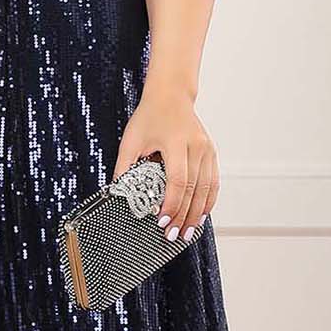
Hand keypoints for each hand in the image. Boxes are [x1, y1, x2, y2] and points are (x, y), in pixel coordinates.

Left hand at [111, 87, 218, 240]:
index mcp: (175, 142)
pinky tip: (200, 216)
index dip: (171, 203)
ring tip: (187, 232)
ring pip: (207, 189)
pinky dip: (208, 201)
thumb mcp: (130, 140)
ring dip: (197, 213)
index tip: (162, 220)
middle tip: (173, 235)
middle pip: (194, 189)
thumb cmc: (149, 116)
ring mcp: (206, 150)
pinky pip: (213, 182)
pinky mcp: (211, 152)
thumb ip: (124, 167)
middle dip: (183, 216)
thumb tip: (117, 194)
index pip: (178, 180)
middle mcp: (196, 146)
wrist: (170, 95)